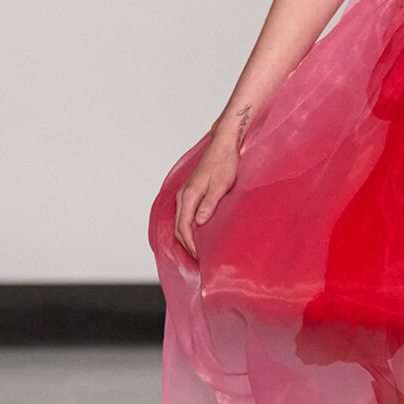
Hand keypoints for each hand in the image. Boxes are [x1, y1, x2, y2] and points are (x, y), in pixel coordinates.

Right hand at [174, 143, 238, 257]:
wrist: (223, 145)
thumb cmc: (224, 163)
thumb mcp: (220, 186)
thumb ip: (209, 204)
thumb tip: (199, 223)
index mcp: (189, 195)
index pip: (183, 226)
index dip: (190, 243)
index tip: (198, 255)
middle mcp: (184, 196)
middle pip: (178, 226)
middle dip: (186, 243)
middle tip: (198, 258)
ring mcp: (186, 193)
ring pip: (181, 220)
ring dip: (187, 236)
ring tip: (197, 249)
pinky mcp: (192, 192)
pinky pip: (185, 214)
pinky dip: (189, 226)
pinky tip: (198, 231)